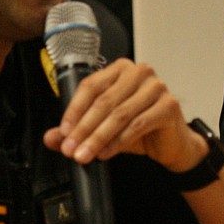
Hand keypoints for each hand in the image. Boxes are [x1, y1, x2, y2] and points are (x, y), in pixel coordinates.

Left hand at [42, 58, 205, 171]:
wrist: (172, 144)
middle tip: (71, 149)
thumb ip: (78, 130)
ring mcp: (156, 87)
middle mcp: (139, 72)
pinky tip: (106, 153)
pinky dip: (119, 141)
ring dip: (98, 137)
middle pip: (104, 101)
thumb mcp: (104, 129)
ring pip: (119, 114)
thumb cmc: (140, 129)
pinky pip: (138, 124)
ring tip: (85, 154)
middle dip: (84, 129)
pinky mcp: (169, 105)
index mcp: (121, 69)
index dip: (74, 110)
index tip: (63, 132)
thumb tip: (51, 138)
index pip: (91, 85)